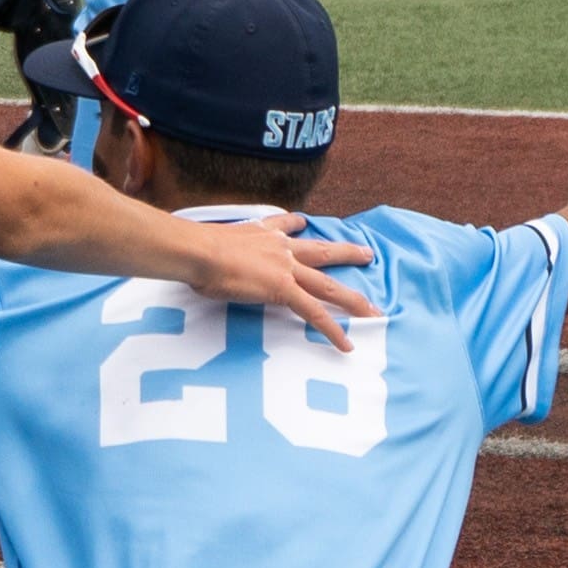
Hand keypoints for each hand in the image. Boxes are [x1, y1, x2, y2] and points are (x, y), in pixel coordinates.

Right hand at [188, 215, 379, 353]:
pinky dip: (332, 329)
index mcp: (260, 234)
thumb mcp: (208, 241)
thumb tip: (194, 254)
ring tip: (374, 310)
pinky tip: (346, 343)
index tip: (302, 223)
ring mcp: (285, 268)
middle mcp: (279, 248)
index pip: (284, 226)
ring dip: (353, 299)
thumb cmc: (194, 249)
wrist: (199, 251)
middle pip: (320, 252)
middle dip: (345, 253)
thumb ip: (213, 247)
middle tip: (366, 254)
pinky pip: (315, 313)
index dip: (294, 226)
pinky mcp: (284, 289)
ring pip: (327, 286)